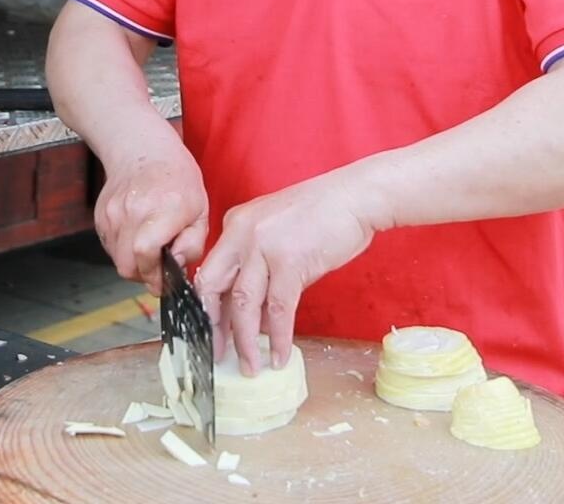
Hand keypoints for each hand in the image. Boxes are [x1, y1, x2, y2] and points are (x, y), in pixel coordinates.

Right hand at [94, 147, 208, 295]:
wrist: (143, 151)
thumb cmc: (177, 179)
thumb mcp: (200, 210)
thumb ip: (193, 244)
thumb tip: (177, 267)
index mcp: (164, 209)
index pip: (145, 253)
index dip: (154, 275)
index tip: (164, 281)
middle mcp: (133, 210)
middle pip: (127, 265)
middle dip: (144, 275)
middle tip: (158, 269)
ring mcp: (113, 213)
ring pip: (117, 260)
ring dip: (134, 263)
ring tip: (150, 248)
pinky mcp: (101, 216)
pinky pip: (110, 247)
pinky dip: (124, 250)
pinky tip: (137, 235)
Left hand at [194, 175, 381, 376]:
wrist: (357, 197)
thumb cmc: (322, 215)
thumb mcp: (276, 233)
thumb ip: (258, 266)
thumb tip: (251, 315)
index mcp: (235, 225)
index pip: (210, 271)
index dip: (206, 307)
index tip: (210, 333)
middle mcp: (241, 233)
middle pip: (212, 287)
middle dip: (213, 327)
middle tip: (218, 355)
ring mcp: (263, 245)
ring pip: (242, 303)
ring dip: (245, 341)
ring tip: (250, 367)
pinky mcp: (290, 260)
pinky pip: (278, 309)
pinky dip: (278, 337)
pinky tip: (279, 356)